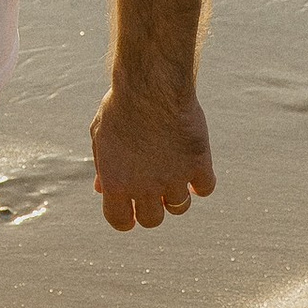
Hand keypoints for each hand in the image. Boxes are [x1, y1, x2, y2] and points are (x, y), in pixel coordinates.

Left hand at [90, 82, 215, 231]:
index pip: (120, 221)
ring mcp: (174, 178)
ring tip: (173, 173)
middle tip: (154, 190)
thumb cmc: (122, 106)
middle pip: (152, 220)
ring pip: (180, 207)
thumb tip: (102, 188)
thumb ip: (103, 166)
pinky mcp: (199, 165)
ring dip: (176, 195)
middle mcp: (145, 188)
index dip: (125, 218)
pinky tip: (194, 166)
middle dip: (152, 208)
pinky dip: (201, 182)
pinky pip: (205, 188)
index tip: (130, 211)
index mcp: (116, 183)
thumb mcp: (101, 135)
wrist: (152, 85)